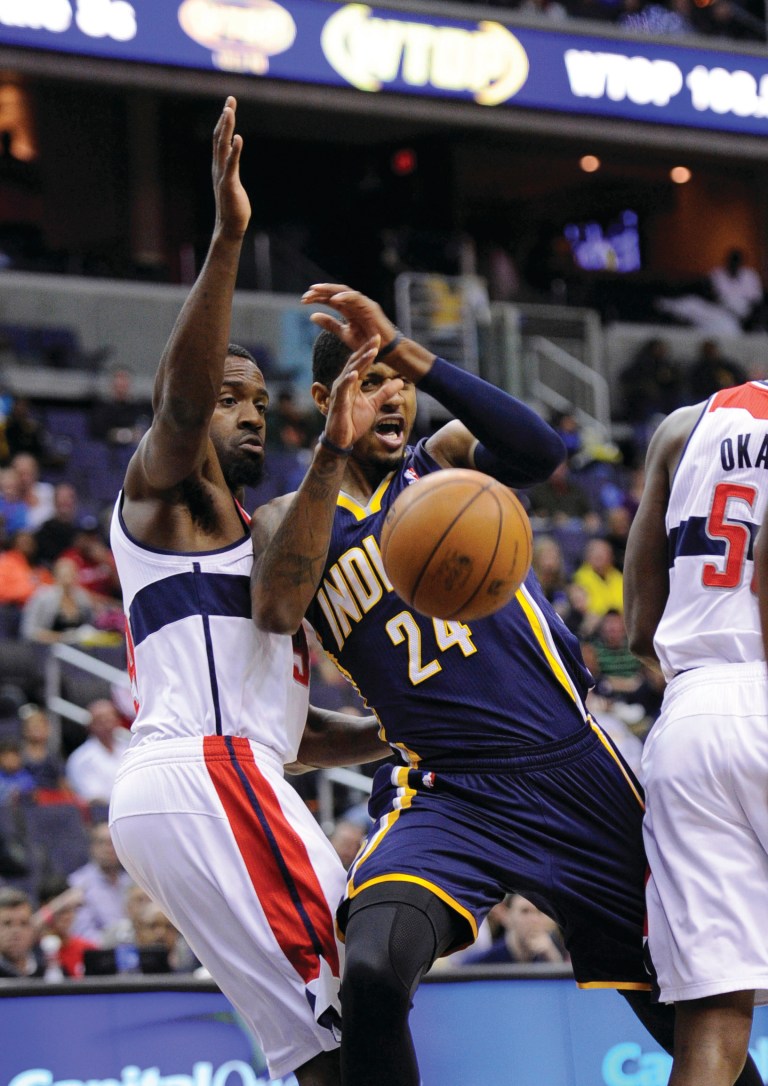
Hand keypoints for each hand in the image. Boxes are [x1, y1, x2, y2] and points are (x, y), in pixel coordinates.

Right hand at [212, 96, 250, 240]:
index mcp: (219, 166)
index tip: (229, 104)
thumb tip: (233, 155)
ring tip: (229, 112)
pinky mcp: (229, 184)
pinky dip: (234, 151)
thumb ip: (232, 167)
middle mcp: (218, 167)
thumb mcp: (232, 182)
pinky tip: (238, 138)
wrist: (229, 227)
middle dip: (224, 119)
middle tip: (230, 101)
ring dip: (226, 129)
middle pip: (219, 138)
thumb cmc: (233, 207)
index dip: (224, 121)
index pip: (220, 139)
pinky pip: (232, 164)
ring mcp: (223, 175)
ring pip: (222, 147)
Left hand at [302, 284, 398, 351]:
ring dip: (330, 290)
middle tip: (306, 294)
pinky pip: (357, 299)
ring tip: (315, 290)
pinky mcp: (371, 307)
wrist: (384, 351)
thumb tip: (312, 316)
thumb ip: (330, 324)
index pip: (331, 299)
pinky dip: (345, 298)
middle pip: (336, 293)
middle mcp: (355, 304)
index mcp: (348, 310)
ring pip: (345, 291)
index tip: (303, 300)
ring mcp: (363, 304)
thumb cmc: (366, 343)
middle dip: (321, 291)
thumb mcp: (344, 334)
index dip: (317, 298)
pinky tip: (333, 299)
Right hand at [322, 335, 403, 451]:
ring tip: (371, 351)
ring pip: (350, 372)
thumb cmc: (353, 421)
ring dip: (361, 362)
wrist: (342, 439)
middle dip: (366, 350)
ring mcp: (340, 392)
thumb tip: (400, 382)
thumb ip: (385, 393)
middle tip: (377, 337)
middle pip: (355, 362)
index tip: (380, 338)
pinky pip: (343, 389)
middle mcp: (344, 383)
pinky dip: (348, 381)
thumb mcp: (373, 405)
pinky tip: (355, 373)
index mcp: (352, 382)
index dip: (370, 350)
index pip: (361, 363)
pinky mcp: (337, 403)